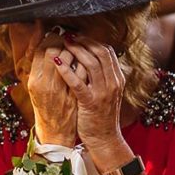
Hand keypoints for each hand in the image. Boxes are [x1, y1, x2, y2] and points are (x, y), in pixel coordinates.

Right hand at [25, 26, 76, 146]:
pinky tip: (87, 61)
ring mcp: (61, 91)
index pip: (40, 50)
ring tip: (79, 46)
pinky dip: (85, 64)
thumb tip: (39, 40)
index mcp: (34, 81)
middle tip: (70, 37)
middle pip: (54, 51)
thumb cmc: (45, 107)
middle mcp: (45, 85)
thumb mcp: (36, 86)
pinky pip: (82, 74)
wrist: (57, 133)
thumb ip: (38, 64)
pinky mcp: (76, 97)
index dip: (49, 38)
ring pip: (70, 59)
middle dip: (64, 41)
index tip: (56, 34)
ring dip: (76, 49)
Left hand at [53, 34, 128, 165]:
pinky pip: (78, 81)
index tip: (78, 35)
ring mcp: (103, 92)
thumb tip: (91, 58)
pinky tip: (56, 61)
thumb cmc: (101, 115)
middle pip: (100, 53)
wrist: (105, 139)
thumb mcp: (107, 92)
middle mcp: (113, 83)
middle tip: (68, 35)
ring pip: (90, 63)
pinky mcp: (90, 102)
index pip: (107, 51)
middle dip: (83, 41)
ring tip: (62, 43)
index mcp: (117, 79)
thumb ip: (103, 76)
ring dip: (75, 51)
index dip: (92, 41)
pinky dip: (66, 70)